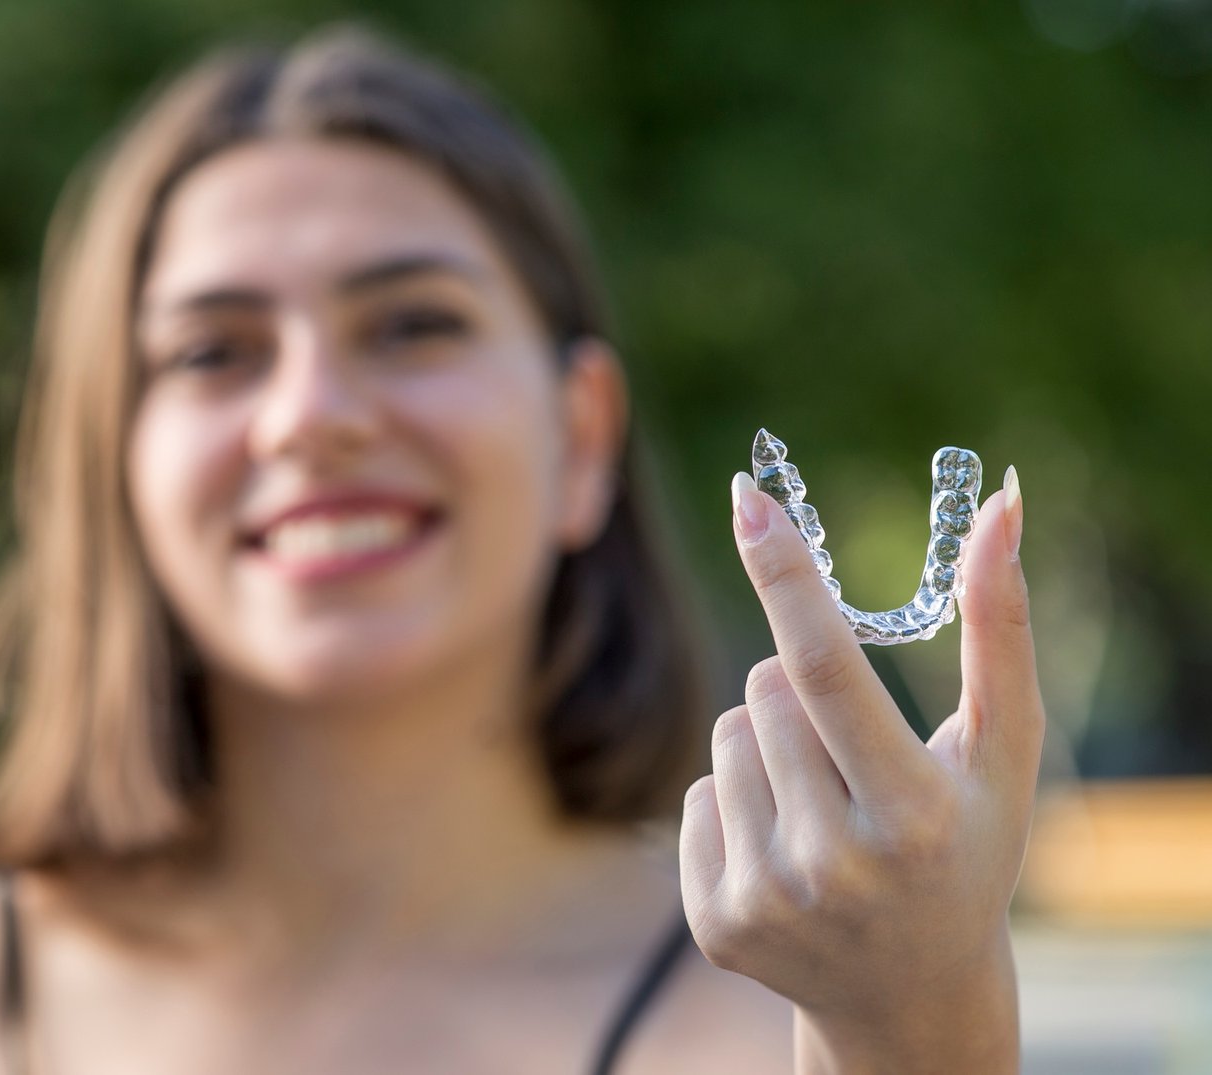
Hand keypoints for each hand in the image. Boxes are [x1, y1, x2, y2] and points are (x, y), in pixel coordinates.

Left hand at [679, 467, 1044, 1073]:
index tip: (748, 495)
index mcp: (910, 815)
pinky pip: (697, 795)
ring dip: (767, 745)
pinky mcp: (715, 924)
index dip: (785, 576)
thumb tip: (1000, 510)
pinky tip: (788, 851)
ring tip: (824, 807)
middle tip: (852, 756)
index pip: (825, 671)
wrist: (911, 991)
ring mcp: (766, 900)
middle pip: (764, 688)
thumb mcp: (1001, 751)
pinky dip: (736, 803)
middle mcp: (833, 865)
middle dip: (799, 690)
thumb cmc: (967, 847)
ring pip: (725, 733)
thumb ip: (999, 630)